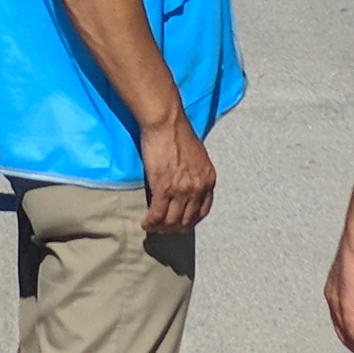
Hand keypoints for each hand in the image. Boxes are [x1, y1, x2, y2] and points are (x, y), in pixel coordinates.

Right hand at [138, 114, 215, 235]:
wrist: (166, 123)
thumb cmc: (179, 134)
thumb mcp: (198, 156)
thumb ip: (196, 174)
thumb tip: (188, 185)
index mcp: (208, 180)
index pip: (203, 211)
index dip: (190, 221)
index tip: (181, 223)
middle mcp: (198, 188)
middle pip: (187, 220)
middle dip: (174, 228)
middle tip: (163, 229)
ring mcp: (182, 190)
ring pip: (171, 221)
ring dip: (161, 228)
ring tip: (152, 227)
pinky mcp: (163, 189)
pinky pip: (157, 214)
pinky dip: (150, 222)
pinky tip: (145, 223)